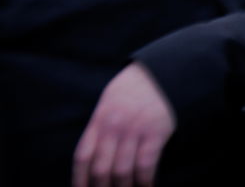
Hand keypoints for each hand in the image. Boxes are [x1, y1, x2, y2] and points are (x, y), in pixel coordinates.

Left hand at [73, 62, 176, 186]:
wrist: (165, 69)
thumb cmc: (136, 86)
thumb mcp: (111, 100)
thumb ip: (100, 125)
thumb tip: (91, 157)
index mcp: (100, 119)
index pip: (83, 156)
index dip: (79, 180)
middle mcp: (114, 126)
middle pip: (100, 169)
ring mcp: (134, 129)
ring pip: (121, 172)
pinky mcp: (155, 131)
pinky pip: (145, 164)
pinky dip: (144, 180)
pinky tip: (146, 185)